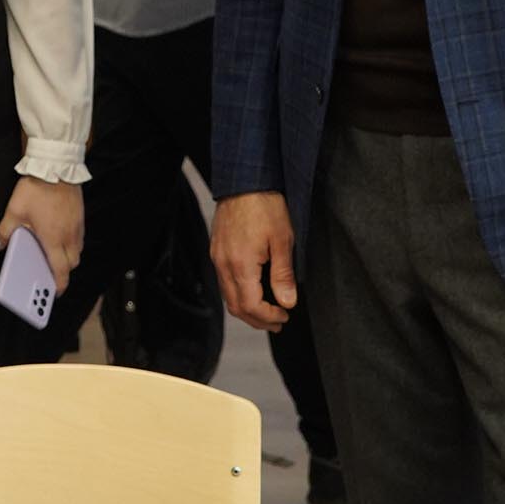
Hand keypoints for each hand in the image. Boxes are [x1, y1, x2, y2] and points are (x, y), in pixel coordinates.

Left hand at [0, 176, 82, 292]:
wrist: (56, 166)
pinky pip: (79, 238)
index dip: (59, 285)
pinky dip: (72, 244)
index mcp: (53, 239)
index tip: (55, 292)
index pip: (60, 270)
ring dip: (68, 258)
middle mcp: (68, 235)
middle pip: (72, 264)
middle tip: (51, 274)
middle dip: (63, 272)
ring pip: (77, 251)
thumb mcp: (14, 211)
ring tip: (54, 256)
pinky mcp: (80, 217)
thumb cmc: (36, 189)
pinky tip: (60, 237)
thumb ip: (5, 231)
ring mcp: (77, 226)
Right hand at [212, 190, 294, 331]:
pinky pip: (224, 283)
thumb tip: (288, 302)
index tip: (285, 316)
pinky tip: (254, 291)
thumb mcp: (282, 241)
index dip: (268, 317)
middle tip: (278, 322)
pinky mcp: (216, 251)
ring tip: (268, 311)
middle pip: (236, 307)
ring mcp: (217, 258)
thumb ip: (283, 275)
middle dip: (257, 320)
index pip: (251, 306)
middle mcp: (224, 265)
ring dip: (247, 309)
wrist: (244, 181)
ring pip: (228, 297)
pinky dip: (239, 294)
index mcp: (240, 265)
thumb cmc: (265, 206)